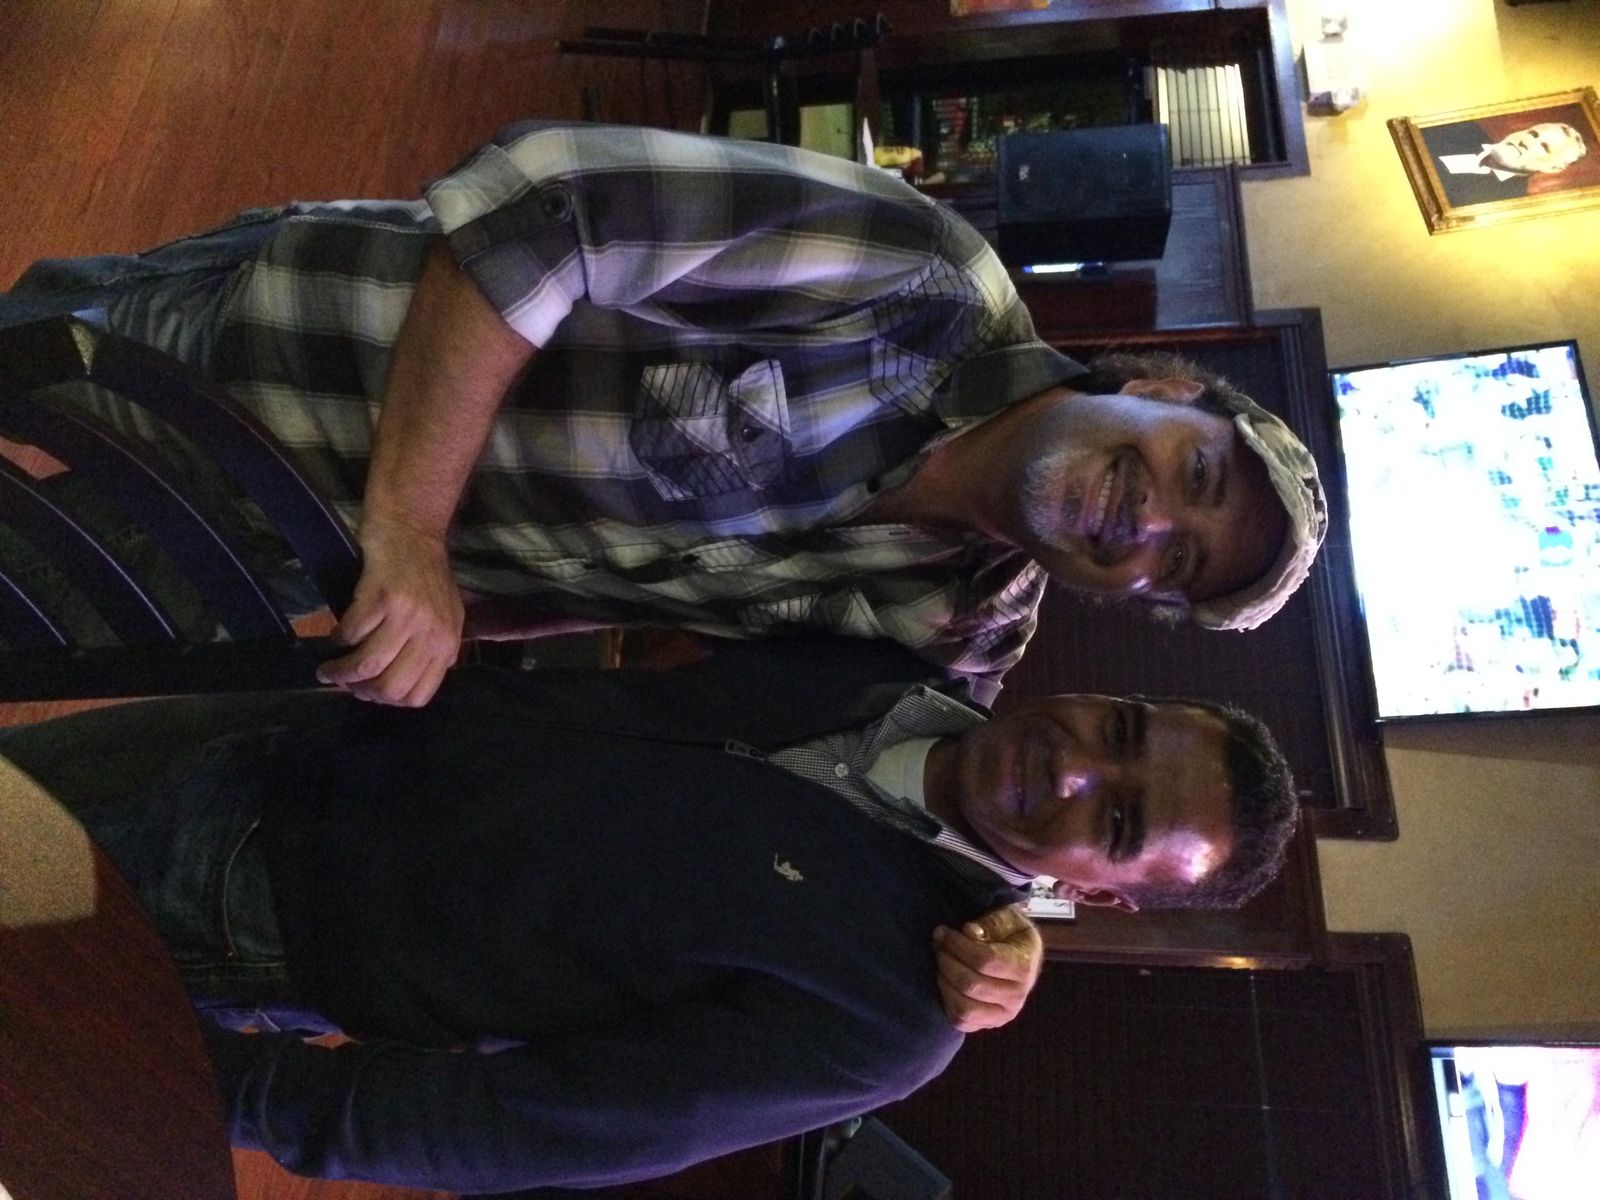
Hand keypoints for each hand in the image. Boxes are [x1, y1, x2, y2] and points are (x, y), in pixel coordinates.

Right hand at [317, 520, 463, 706]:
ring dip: (340, 672)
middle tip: (344, 682)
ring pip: (367, 666)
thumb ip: (429, 651)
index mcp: (447, 644)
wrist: (411, 529)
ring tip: (328, 668)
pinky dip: (338, 640)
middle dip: (359, 691)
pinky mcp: (381, 597)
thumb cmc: (424, 574)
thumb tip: (398, 687)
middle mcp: (431, 634)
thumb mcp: (442, 617)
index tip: (369, 691)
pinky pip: (351, 634)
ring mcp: (408, 616)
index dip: (387, 701)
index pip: (417, 697)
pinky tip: (336, 635)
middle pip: (390, 689)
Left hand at [932, 903, 1043, 1032]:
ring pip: (964, 1007)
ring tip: (941, 961)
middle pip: (971, 984)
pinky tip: (945, 980)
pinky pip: (961, 1021)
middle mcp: (1017, 996)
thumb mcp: (1008, 917)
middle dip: (947, 960)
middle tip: (938, 944)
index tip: (942, 932)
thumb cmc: (1010, 934)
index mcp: (1024, 967)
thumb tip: (969, 931)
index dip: (957, 944)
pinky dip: (947, 1001)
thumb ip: (991, 922)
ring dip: (944, 981)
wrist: (1021, 957)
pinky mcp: (989, 1024)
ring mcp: (1003, 1015)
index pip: (984, 960)